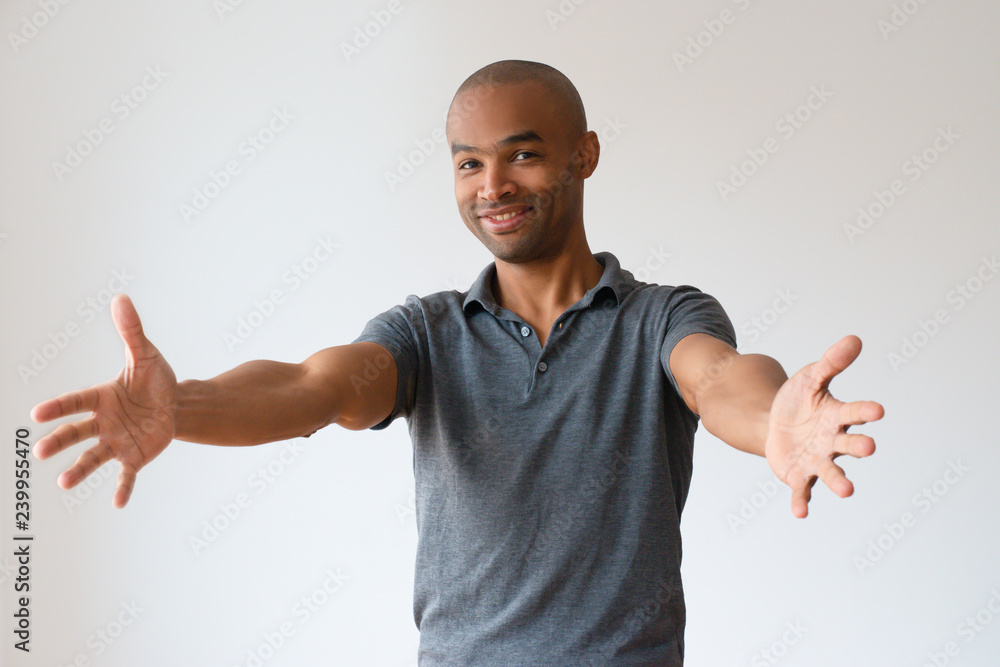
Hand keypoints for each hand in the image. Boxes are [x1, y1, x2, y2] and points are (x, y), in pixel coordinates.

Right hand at [31, 294, 176, 507]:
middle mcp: (103, 422)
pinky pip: (127, 475)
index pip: (76, 402)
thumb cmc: (154, 379)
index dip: (58, 408)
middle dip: (59, 441)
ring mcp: (117, 442)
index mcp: (101, 397)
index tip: (36, 414)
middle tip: (40, 451)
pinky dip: (122, 488)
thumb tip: (121, 298)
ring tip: (63, 483)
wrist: (176, 403)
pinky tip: (118, 503)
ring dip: (79, 470)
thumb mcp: (146, 354)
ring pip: (94, 457)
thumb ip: (131, 331)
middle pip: (77, 432)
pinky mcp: (135, 457)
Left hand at [764, 335, 884, 517]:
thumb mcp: (810, 378)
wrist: (773, 423)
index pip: (854, 412)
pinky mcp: (799, 475)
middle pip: (849, 445)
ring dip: (839, 481)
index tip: (878, 409)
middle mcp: (832, 441)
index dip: (865, 411)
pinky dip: (802, 501)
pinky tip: (800, 512)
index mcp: (837, 416)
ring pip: (831, 472)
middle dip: (858, 446)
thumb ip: (831, 363)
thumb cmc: (799, 400)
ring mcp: (817, 460)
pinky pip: (802, 490)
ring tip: (846, 490)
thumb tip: (854, 339)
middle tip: (869, 447)